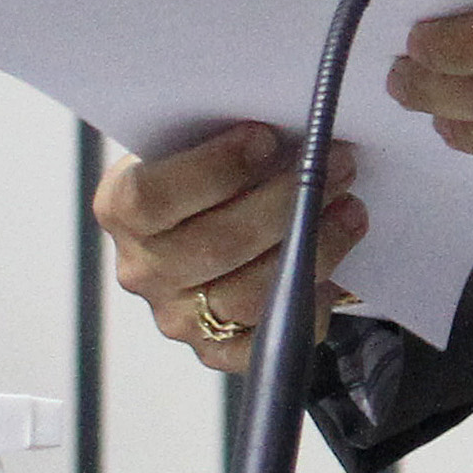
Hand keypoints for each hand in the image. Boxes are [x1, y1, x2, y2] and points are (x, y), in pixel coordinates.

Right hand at [90, 126, 366, 375]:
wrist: (215, 219)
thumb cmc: (216, 170)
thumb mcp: (203, 139)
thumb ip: (227, 132)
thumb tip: (293, 123)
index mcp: (122, 208)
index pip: (152, 197)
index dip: (213, 167)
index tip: (267, 137)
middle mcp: (142, 268)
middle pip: (215, 245)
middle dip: (287, 201)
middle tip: (338, 163)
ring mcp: (177, 315)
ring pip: (250, 294)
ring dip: (313, 247)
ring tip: (350, 208)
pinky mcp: (214, 349)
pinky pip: (268, 338)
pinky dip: (308, 303)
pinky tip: (334, 267)